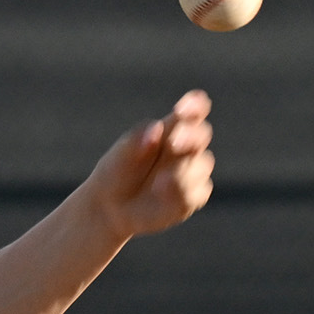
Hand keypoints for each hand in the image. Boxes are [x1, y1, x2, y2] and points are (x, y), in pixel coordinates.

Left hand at [84, 91, 215, 240]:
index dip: (195, 106)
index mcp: (172, 129)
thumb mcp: (121, 152)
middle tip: (174, 142)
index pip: (193, 112)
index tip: (182, 109)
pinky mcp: (191, 198)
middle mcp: (186, 149)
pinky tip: (163, 193)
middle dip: (192, 136)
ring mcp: (191, 173)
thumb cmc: (117, 171)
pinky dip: (184, 191)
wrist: (110, 207)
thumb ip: (138, 139)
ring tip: (158, 182)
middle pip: (202, 135)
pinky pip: (200, 191)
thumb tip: (156, 130)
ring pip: (203, 164)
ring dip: (184, 170)